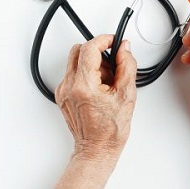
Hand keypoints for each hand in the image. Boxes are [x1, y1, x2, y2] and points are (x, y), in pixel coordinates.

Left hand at [56, 34, 136, 160]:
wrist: (97, 149)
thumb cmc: (110, 130)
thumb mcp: (127, 94)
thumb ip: (127, 65)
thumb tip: (124, 48)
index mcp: (84, 85)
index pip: (89, 48)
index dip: (103, 40)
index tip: (113, 40)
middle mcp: (69, 86)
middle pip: (78, 51)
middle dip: (97, 52)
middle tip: (111, 63)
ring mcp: (63, 91)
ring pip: (75, 62)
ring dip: (91, 64)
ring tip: (106, 81)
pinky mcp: (62, 95)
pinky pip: (73, 74)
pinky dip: (86, 74)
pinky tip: (98, 88)